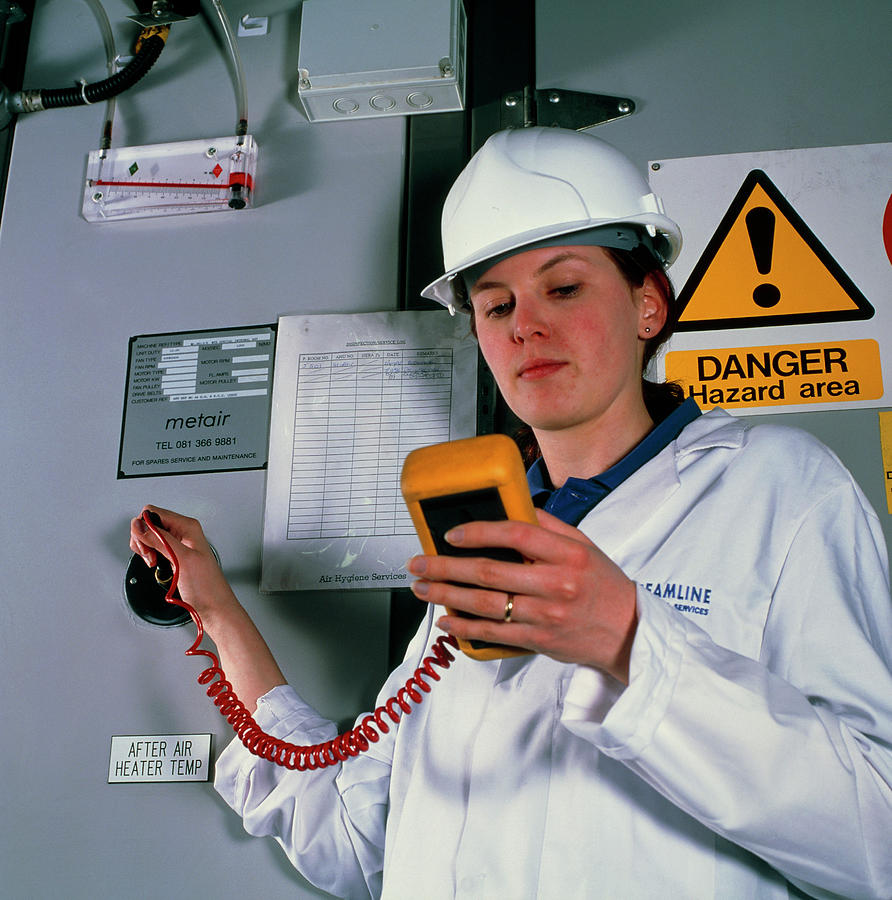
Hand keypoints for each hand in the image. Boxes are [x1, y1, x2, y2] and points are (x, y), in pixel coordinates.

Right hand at [130, 505, 285, 708]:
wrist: (214, 608)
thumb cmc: (206, 586)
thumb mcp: (180, 559)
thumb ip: (159, 539)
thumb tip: (139, 524)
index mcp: (188, 527)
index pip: (153, 512)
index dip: (143, 527)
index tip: (145, 544)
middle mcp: (183, 533)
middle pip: (149, 523)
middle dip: (142, 538)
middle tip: (149, 555)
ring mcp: (178, 545)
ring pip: (150, 536)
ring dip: (145, 548)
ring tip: (153, 561)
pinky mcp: (174, 556)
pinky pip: (155, 548)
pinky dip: (150, 556)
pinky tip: (156, 564)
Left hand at [407, 509, 637, 682]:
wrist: (629, 632)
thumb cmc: (604, 585)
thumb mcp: (584, 545)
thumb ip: (548, 525)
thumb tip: (513, 506)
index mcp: (568, 553)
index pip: (516, 534)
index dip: (479, 532)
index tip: (451, 534)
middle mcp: (556, 584)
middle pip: (490, 572)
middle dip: (445, 566)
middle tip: (419, 563)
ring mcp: (546, 615)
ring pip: (486, 604)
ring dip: (446, 595)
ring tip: (422, 588)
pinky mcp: (539, 640)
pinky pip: (494, 633)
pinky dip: (465, 627)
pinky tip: (446, 620)